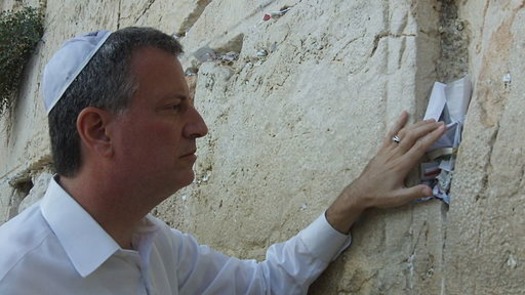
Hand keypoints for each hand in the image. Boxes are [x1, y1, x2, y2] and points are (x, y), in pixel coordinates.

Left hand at [326, 111, 444, 232]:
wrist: (360, 192)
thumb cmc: (380, 195)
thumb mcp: (398, 198)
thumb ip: (415, 193)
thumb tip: (431, 190)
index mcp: (402, 165)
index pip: (420, 147)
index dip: (433, 136)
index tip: (443, 128)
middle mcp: (395, 154)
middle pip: (413, 136)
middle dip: (428, 128)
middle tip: (441, 122)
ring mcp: (387, 150)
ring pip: (403, 133)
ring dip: (417, 125)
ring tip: (430, 120)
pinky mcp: (382, 150)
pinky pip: (391, 133)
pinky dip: (398, 123)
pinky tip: (404, 114)